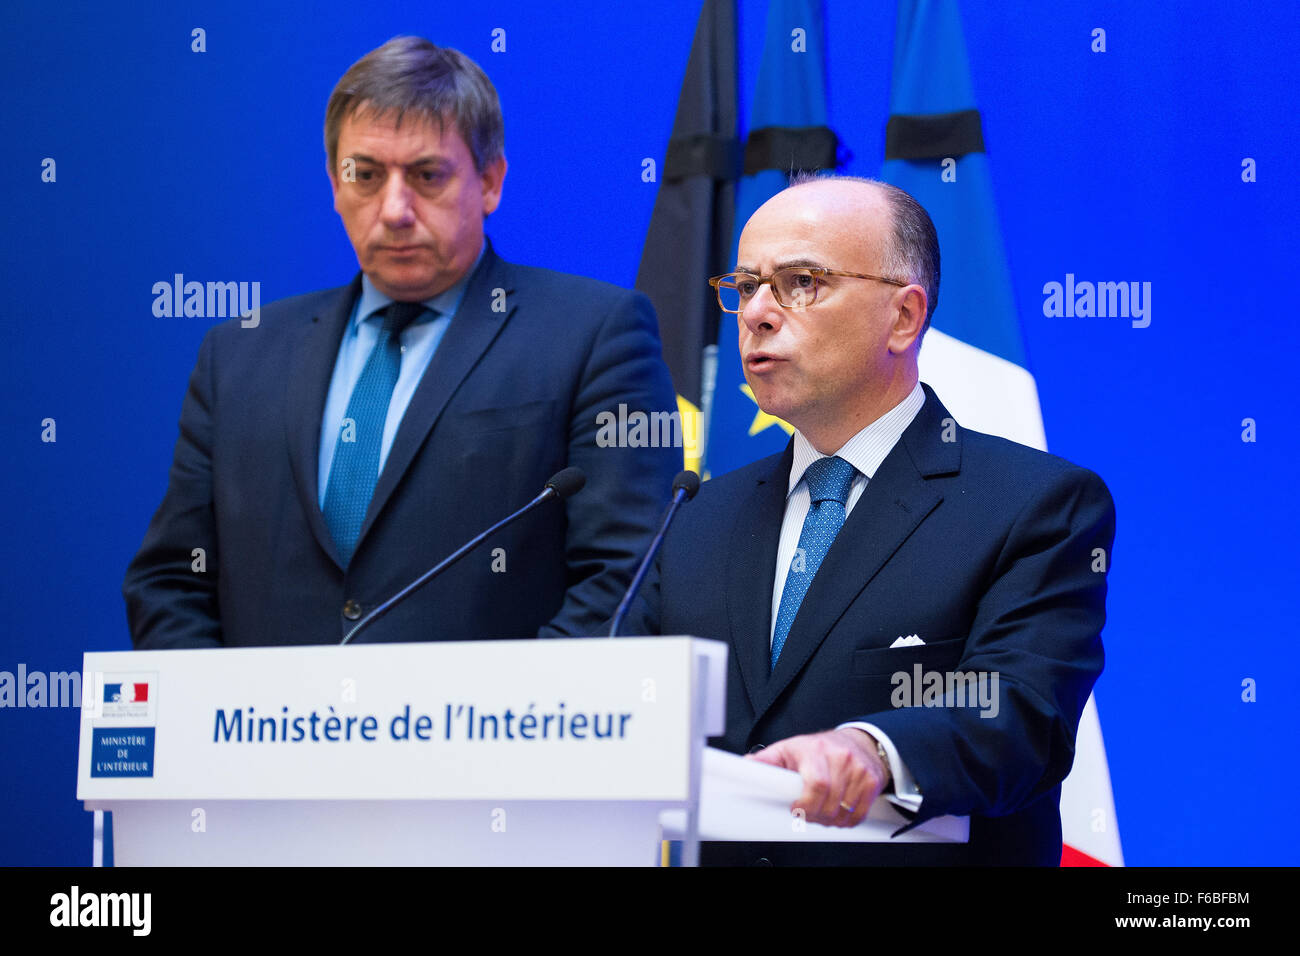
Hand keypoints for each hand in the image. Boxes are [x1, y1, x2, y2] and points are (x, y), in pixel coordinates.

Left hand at [747, 728, 890, 827]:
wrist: (858, 741)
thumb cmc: (819, 748)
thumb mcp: (789, 749)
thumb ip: (767, 761)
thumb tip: (745, 765)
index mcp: (815, 750)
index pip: (816, 784)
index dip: (805, 804)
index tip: (796, 808)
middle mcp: (840, 758)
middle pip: (829, 803)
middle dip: (814, 815)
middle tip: (807, 813)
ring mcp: (858, 769)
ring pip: (843, 812)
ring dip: (830, 820)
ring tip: (822, 811)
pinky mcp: (872, 781)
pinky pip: (859, 814)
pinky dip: (847, 820)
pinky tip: (839, 811)